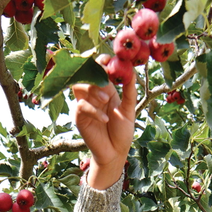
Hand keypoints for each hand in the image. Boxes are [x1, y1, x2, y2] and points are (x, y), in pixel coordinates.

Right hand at [72, 69, 135, 189]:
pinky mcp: (79, 117)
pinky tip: (105, 119)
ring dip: (92, 89)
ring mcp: (84, 105)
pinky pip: (81, 107)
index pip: (99, 70)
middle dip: (94, 70)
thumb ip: (130, 91)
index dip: (101, 61)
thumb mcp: (129, 109)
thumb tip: (132, 71)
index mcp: (106, 89)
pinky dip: (93, 111)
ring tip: (106, 99)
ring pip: (79, 86)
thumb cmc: (122, 132)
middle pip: (86, 74)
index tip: (109, 59)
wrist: (115, 153)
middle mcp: (93, 94)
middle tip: (104, 72)